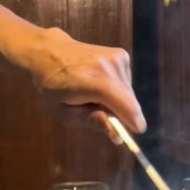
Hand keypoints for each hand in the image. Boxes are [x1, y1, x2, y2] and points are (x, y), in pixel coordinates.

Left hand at [27, 28, 144, 137]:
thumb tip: (117, 135)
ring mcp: (115, 57)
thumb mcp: (64, 113)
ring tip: (95, 98)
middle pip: (127, 99)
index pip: (115, 97)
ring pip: (128, 93)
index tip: (139, 130)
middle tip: (100, 117)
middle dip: (122, 115)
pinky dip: (118, 91)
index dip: (129, 115)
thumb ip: (91, 121)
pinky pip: (127, 84)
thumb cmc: (53, 89)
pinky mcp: (121, 55)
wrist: (50, 54)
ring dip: (118, 103)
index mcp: (85, 81)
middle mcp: (104, 65)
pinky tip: (101, 87)